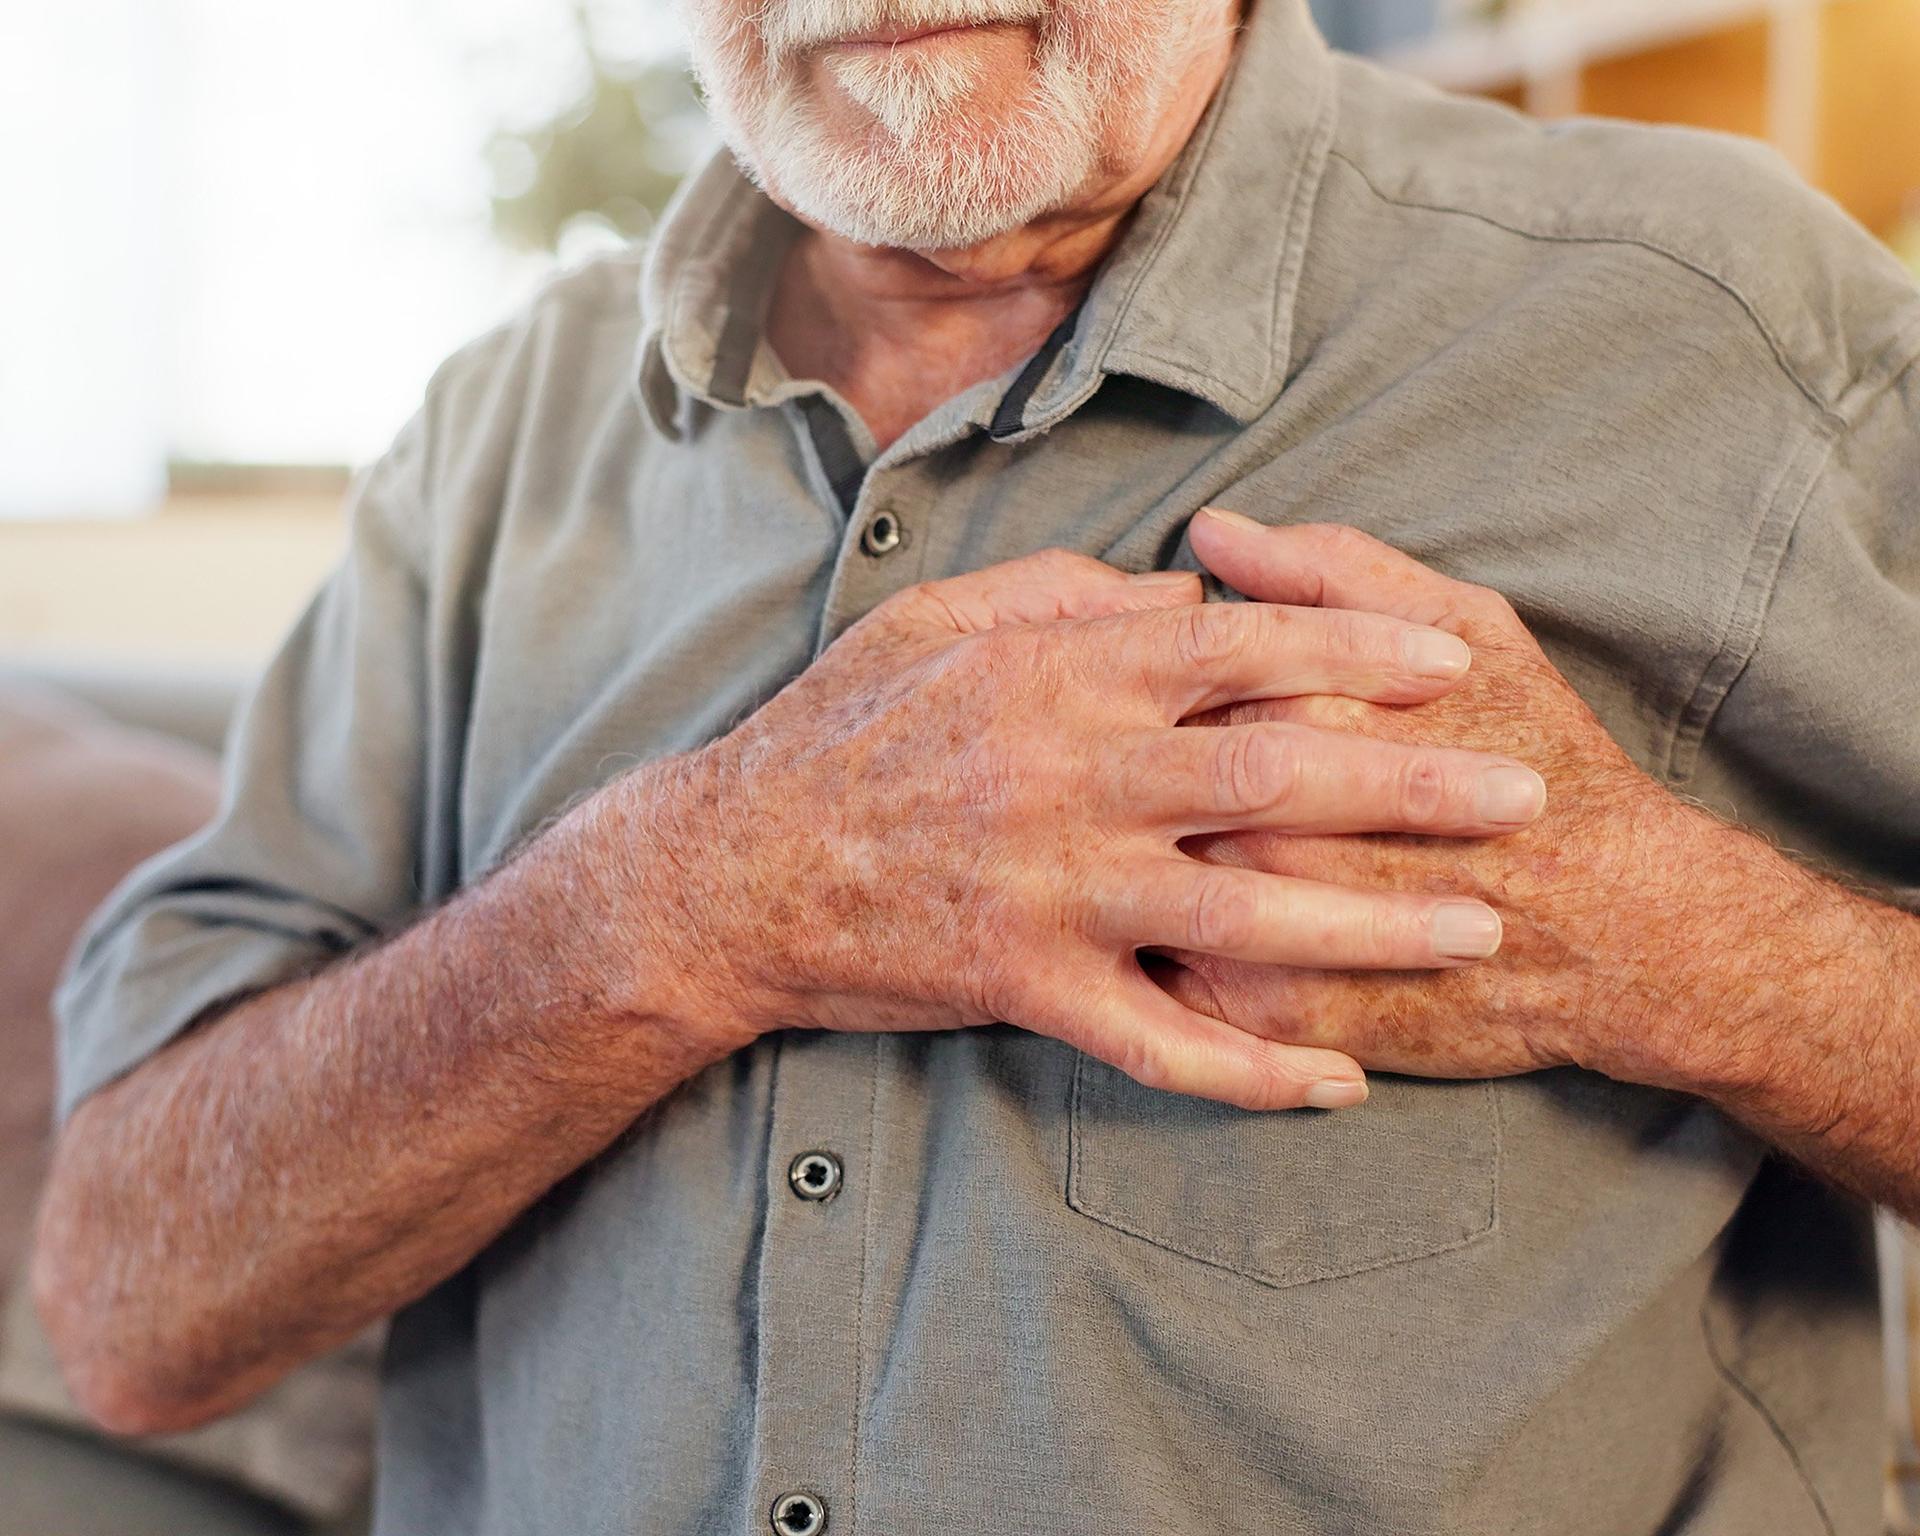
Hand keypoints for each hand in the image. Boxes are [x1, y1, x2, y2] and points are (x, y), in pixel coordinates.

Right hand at [625, 548, 1549, 1109]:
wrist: (731, 867)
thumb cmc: (843, 726)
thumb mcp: (940, 617)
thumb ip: (1068, 593)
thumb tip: (1184, 588)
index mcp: (1059, 676)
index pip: (1240, 649)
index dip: (1357, 648)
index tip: (1453, 658)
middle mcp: (1072, 778)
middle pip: (1273, 777)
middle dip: (1411, 785)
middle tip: (1524, 793)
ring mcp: (1052, 890)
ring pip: (1241, 914)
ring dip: (1372, 926)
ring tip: (1478, 928)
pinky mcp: (1026, 985)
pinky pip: (1157, 1040)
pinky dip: (1251, 1070)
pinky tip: (1336, 1084)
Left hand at [1156, 510, 1740, 1087]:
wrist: (1628, 930)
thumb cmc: (1545, 761)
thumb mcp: (1467, 628)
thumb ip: (1331, 572)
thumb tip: (1211, 529)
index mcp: (1298, 711)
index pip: (1163, 679)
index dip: (1145, 685)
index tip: (1153, 696)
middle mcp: (1265, 818)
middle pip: (1139, 789)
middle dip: (1123, 784)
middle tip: (1129, 782)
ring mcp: (1265, 923)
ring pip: (1137, 886)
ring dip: (1120, 869)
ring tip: (1134, 850)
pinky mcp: (1274, 1009)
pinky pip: (1167, 985)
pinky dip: (1151, 955)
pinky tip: (1158, 930)